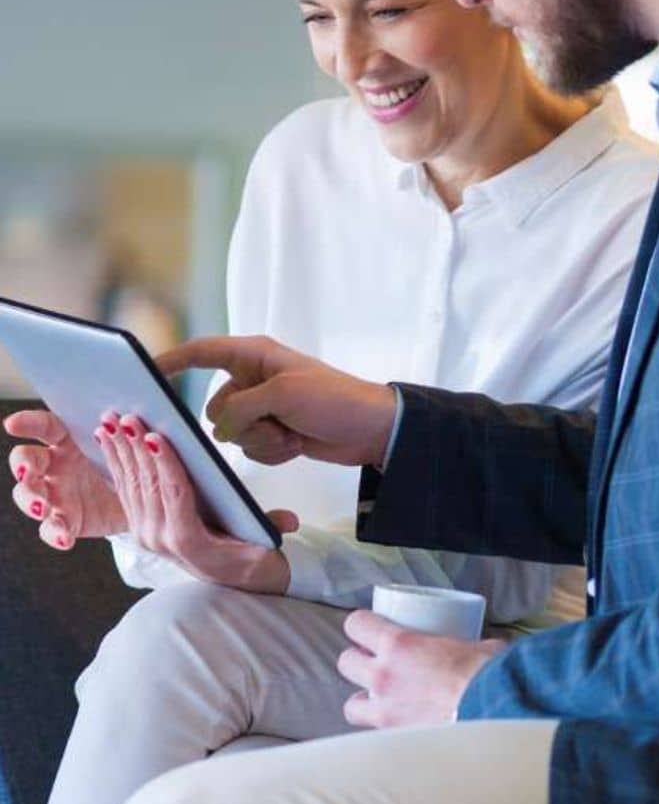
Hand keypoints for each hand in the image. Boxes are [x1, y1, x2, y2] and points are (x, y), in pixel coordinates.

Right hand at [7, 408, 125, 548]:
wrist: (145, 500)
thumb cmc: (133, 464)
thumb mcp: (130, 447)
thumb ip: (125, 435)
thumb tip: (132, 420)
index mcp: (70, 441)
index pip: (47, 427)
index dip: (29, 422)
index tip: (13, 423)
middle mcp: (56, 466)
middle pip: (27, 460)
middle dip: (22, 465)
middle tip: (27, 471)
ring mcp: (56, 494)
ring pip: (28, 495)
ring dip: (30, 500)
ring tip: (42, 507)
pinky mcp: (64, 520)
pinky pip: (51, 528)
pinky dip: (55, 534)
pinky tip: (65, 538)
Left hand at [96, 413, 298, 592]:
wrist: (235, 585)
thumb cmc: (251, 559)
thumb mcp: (264, 546)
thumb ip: (271, 528)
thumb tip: (290, 521)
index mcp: (189, 540)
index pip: (175, 494)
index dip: (166, 465)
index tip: (157, 437)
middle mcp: (160, 539)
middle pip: (147, 485)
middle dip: (135, 448)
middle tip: (125, 417)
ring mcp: (146, 534)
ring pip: (131, 485)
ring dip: (120, 451)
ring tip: (110, 421)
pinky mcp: (140, 527)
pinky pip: (125, 490)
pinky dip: (117, 463)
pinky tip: (108, 442)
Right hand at [158, 335, 397, 469]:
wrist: (371, 430)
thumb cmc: (335, 399)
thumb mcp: (283, 394)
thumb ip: (240, 408)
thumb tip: (220, 429)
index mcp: (255, 355)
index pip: (203, 352)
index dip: (172, 361)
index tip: (142, 373)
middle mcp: (253, 379)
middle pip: (213, 409)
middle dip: (241, 424)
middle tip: (275, 420)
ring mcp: (262, 408)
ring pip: (231, 435)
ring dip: (261, 440)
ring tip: (292, 431)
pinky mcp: (272, 431)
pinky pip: (250, 449)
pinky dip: (272, 451)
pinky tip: (297, 443)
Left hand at [337, 611, 500, 729]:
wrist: (490, 711)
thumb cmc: (485, 675)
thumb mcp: (476, 644)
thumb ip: (467, 644)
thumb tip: (483, 648)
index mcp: (399, 645)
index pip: (357, 625)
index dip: (360, 624)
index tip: (369, 627)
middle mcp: (383, 676)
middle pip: (345, 662)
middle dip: (357, 661)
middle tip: (374, 662)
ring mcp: (385, 711)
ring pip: (351, 706)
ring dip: (363, 701)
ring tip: (379, 701)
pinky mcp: (395, 738)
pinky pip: (375, 734)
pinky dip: (382, 731)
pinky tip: (397, 728)